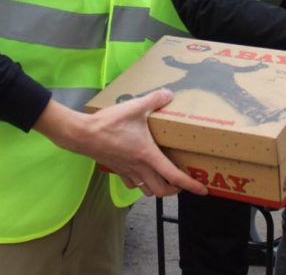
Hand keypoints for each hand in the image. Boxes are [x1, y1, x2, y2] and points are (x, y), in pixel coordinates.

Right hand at [34, 90, 206, 197]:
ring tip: (165, 179)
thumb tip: (169, 93)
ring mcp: (127, 171)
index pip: (174, 176)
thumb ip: (155, 99)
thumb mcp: (136, 106)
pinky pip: (132, 184)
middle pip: (162, 191)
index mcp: (148, 156)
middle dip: (175, 190)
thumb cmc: (109, 123)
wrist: (82, 134)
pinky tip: (141, 173)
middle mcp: (139, 168)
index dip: (191, 185)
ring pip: (147, 190)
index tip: (203, 190)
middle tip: (182, 183)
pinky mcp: (116, 169)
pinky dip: (141, 183)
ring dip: (158, 188)